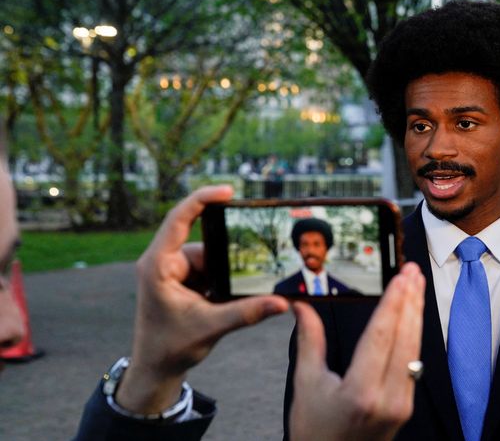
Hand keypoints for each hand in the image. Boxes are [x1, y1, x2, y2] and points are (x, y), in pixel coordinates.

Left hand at [116, 185, 288, 413]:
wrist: (155, 369)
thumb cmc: (170, 348)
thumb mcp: (210, 327)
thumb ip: (246, 312)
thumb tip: (282, 302)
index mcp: (158, 265)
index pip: (179, 219)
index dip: (202, 199)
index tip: (228, 191)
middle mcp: (164, 261)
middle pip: (205, 245)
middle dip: (226, 260)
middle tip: (236, 280)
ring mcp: (174, 270)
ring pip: (211, 259)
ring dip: (224, 276)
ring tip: (223, 300)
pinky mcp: (184, 280)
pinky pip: (210, 271)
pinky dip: (222, 283)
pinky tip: (223, 301)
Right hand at [290, 262, 425, 440]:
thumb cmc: (314, 431)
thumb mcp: (306, 383)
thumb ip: (309, 340)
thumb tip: (301, 306)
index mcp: (360, 392)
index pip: (383, 336)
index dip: (394, 302)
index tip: (402, 277)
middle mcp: (387, 398)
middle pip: (405, 338)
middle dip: (410, 300)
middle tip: (413, 271)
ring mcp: (401, 404)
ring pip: (414, 349)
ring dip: (416, 314)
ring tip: (416, 286)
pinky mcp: (405, 406)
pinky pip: (414, 363)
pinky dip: (414, 335)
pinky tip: (412, 316)